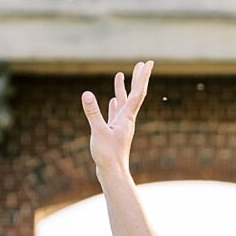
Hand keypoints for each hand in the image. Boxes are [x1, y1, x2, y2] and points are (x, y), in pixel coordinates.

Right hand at [81, 61, 151, 181]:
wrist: (112, 173)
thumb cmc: (107, 155)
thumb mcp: (98, 132)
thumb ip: (93, 113)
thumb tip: (86, 94)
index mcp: (127, 117)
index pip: (137, 92)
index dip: (143, 77)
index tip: (148, 62)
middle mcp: (126, 119)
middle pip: (134, 94)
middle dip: (138, 78)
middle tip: (143, 63)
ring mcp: (120, 126)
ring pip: (123, 103)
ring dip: (122, 88)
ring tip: (120, 75)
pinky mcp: (113, 132)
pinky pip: (115, 114)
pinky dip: (114, 105)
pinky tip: (113, 101)